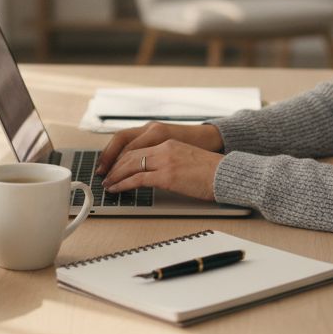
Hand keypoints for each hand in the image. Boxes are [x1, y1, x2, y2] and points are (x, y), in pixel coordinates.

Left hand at [96, 121, 223, 176]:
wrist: (227, 174)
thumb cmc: (212, 172)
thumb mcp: (187, 159)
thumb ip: (170, 162)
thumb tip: (156, 174)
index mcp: (169, 143)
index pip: (137, 148)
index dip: (121, 158)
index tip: (113, 166)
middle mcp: (164, 148)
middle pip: (129, 155)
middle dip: (114, 167)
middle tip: (105, 176)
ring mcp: (165, 161)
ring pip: (130, 166)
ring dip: (115, 176)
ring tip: (107, 185)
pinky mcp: (167, 176)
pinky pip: (137, 179)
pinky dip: (123, 185)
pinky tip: (117, 190)